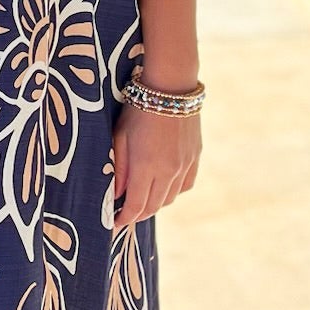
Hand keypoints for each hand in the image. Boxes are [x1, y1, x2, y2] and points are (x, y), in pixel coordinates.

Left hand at [111, 101, 200, 226]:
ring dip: (155, 204)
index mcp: (146, 167)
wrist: (172, 86)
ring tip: (141, 199)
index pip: (135, 206)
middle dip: (137, 214)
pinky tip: (163, 185)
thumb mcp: (120, 136)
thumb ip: (119, 169)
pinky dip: (172, 192)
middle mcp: (169, 171)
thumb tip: (117, 195)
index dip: (124, 219)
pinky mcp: (195, 157)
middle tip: (124, 213)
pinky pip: (185, 186)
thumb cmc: (138, 108)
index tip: (114, 223)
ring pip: (170, 198)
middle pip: (153, 207)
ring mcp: (185, 165)